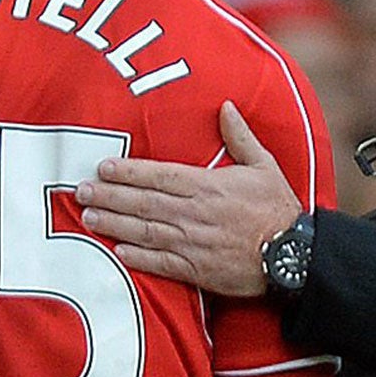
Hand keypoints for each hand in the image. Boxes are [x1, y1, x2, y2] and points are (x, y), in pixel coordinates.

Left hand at [78, 103, 303, 295]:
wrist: (294, 257)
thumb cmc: (278, 209)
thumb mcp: (265, 166)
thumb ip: (240, 137)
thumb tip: (225, 106)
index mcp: (209, 186)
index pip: (160, 175)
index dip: (129, 171)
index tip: (103, 167)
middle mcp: (196, 213)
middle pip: (144, 202)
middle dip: (110, 196)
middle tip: (80, 190)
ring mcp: (194, 243)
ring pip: (146, 231)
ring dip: (115, 224)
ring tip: (88, 217)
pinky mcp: (198, 270)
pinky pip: (161, 263)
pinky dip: (138, 257)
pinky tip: (117, 250)